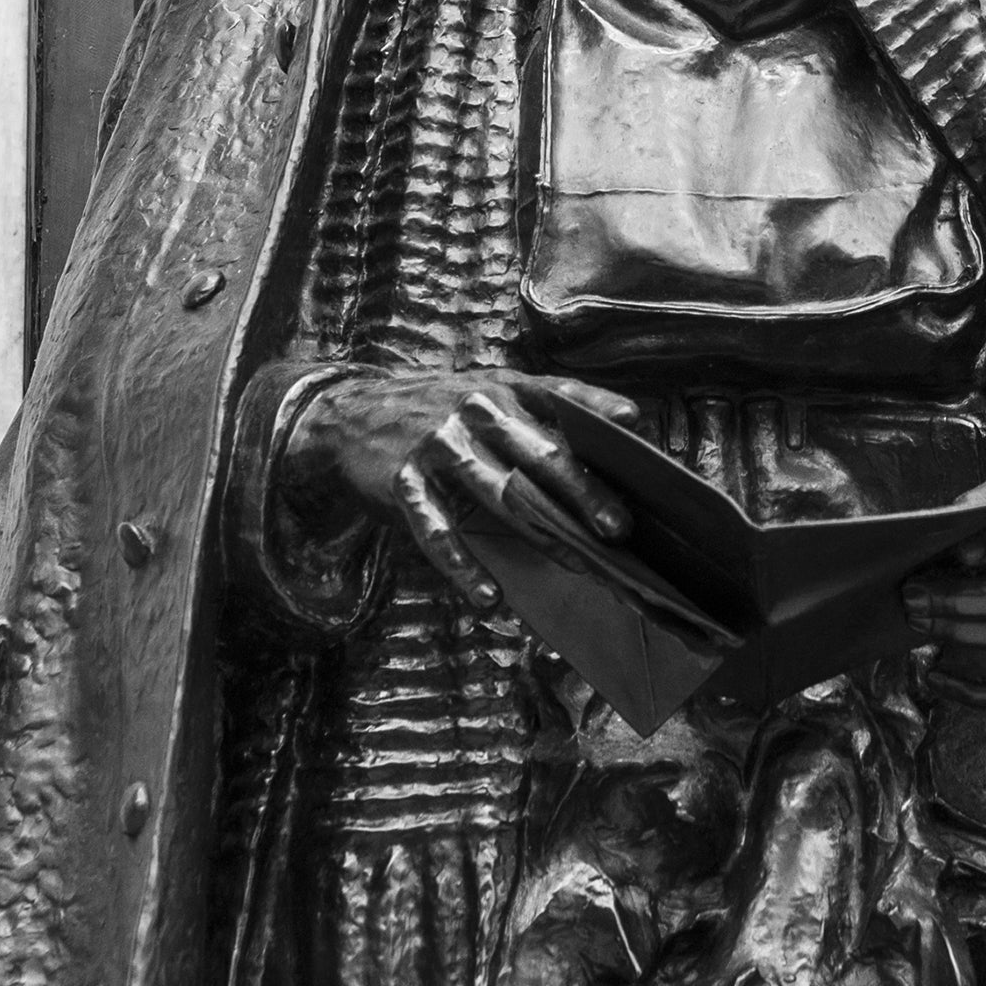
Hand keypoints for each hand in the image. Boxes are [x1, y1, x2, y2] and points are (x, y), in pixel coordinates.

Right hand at [284, 368, 639, 611]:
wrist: (351, 415)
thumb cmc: (439, 412)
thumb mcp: (487, 396)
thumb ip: (539, 416)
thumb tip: (610, 447)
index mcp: (503, 388)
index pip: (558, 394)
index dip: (595, 406)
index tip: (634, 420)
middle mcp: (476, 411)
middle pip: (539, 454)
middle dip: (583, 491)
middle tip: (620, 526)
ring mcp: (439, 446)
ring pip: (499, 495)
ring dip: (542, 534)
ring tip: (579, 565)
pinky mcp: (404, 482)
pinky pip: (438, 530)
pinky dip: (464, 567)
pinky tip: (489, 598)